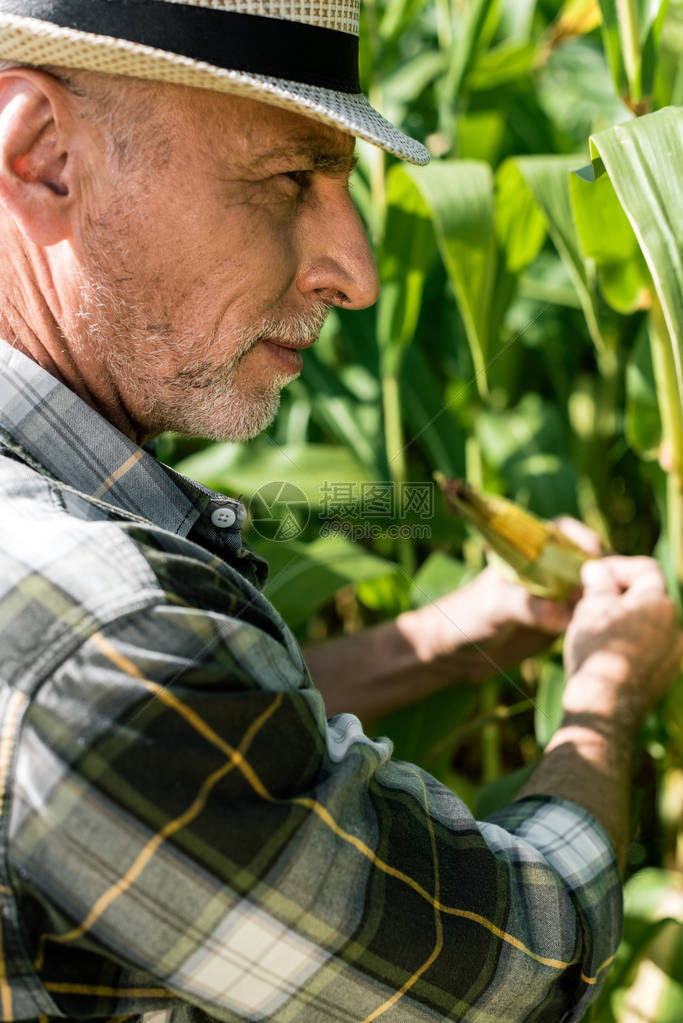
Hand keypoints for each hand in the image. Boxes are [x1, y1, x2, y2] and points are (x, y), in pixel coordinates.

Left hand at [419, 516, 601, 680]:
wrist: (455, 652)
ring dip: (607, 600)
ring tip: (616, 618)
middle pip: (590, 562)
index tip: (596, 562)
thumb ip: (530, 606)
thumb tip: (566, 616)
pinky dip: (600, 623)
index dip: (586, 541)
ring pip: (594, 590)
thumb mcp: (496, 606)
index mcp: (529, 550)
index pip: (566, 533)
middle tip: (615, 595)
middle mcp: (548, 569)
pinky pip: (589, 618)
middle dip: (607, 574)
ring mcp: (558, 595)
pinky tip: (606, 637)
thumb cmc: (467, 617)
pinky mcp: (562, 622)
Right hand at [563, 556, 682, 733]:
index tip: (593, 574)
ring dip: (625, 619)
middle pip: (648, 597)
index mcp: (660, 603)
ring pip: (648, 624)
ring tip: (595, 627)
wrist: (604, 706)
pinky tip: (606, 652)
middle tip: (589, 600)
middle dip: (620, 594)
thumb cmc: (596, 650)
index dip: (617, 566)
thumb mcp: (591, 607)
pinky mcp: (666, 675)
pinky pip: (649, 647)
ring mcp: (674, 653)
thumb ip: (599, 582)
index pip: (644, 569)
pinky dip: (631, 642)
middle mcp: (675, 626)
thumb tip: (598, 569)